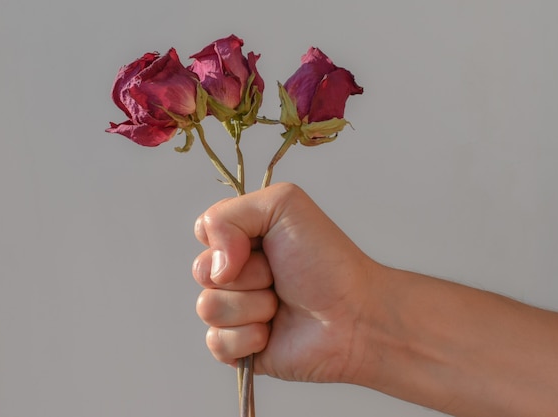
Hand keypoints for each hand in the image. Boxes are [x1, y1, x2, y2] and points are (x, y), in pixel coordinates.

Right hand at [192, 183, 378, 382]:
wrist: (356, 316)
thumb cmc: (327, 260)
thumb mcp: (282, 205)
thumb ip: (229, 214)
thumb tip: (213, 263)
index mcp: (244, 238)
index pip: (205, 232)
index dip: (226, 239)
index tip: (263, 243)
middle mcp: (237, 274)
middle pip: (201, 271)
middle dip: (245, 274)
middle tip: (278, 276)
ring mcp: (237, 312)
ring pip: (208, 308)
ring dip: (251, 306)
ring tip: (281, 306)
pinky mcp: (240, 348)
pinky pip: (216, 343)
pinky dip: (248, 338)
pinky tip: (273, 334)